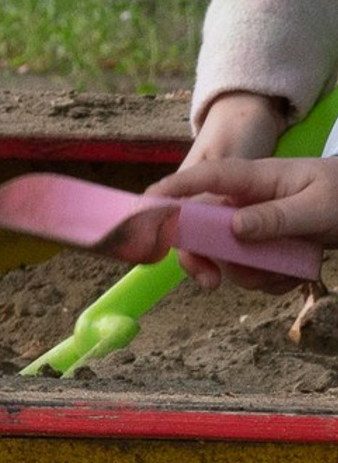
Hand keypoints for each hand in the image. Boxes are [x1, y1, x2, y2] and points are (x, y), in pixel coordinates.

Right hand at [111, 104, 308, 280]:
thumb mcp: (316, 207)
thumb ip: (276, 218)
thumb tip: (233, 229)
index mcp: (252, 178)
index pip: (204, 179)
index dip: (171, 191)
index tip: (145, 206)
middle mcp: (244, 200)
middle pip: (201, 227)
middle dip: (201, 257)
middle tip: (210, 284)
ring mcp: (252, 223)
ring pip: (228, 256)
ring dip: (252, 275)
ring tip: (289, 274)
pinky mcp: (264, 244)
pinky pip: (252, 269)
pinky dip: (272, 281)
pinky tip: (297, 276)